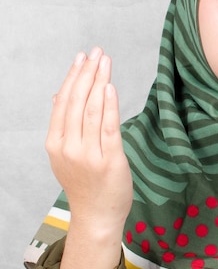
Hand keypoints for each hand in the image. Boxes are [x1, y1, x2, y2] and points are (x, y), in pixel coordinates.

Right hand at [45, 48, 132, 268]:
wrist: (97, 216)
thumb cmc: (84, 183)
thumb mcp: (65, 154)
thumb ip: (64, 125)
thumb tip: (60, 95)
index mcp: (55, 144)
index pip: (63, 102)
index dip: (73, 77)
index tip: (82, 58)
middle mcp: (68, 148)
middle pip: (77, 102)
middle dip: (87, 73)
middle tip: (97, 52)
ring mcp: (88, 155)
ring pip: (92, 110)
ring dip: (99, 82)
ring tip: (105, 62)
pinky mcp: (110, 160)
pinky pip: (108, 127)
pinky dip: (109, 105)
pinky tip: (110, 87)